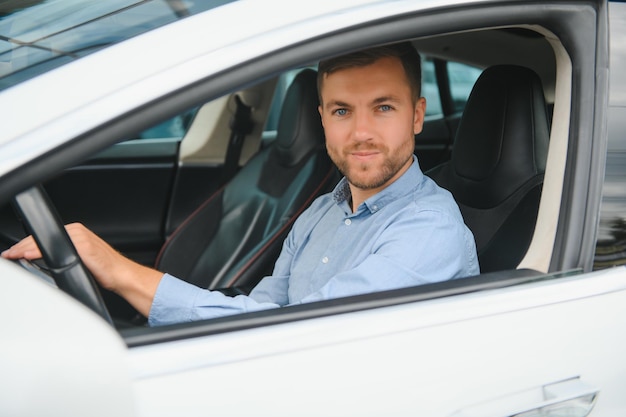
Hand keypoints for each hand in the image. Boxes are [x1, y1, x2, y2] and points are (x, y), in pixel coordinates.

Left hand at [2, 223, 161, 316]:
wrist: (121, 275)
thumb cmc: (103, 270)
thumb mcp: (79, 259)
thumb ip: (63, 254)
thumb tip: (42, 259)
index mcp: (75, 231)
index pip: (43, 235)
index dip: (25, 244)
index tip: (12, 252)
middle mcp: (76, 231)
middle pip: (41, 237)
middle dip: (20, 246)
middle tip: (8, 255)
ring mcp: (80, 237)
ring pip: (45, 241)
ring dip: (25, 249)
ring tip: (12, 256)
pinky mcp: (83, 246)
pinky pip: (55, 248)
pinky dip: (39, 252)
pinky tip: (28, 256)